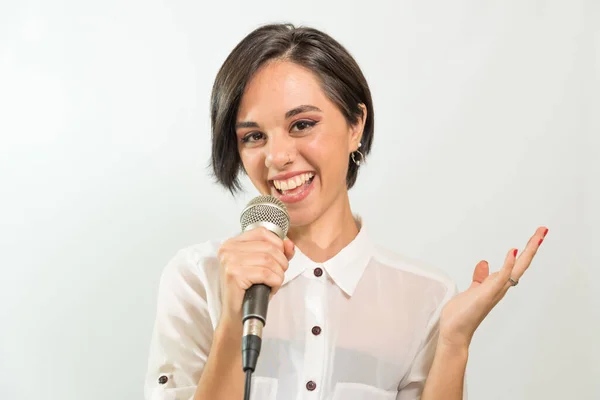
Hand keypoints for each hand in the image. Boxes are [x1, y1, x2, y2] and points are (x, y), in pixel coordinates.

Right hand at [216, 227, 294, 327]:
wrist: (236, 315)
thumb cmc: (249, 290)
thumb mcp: (264, 266)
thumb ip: (278, 252)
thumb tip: (289, 243)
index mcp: (233, 243)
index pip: (263, 232)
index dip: (278, 244)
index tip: (280, 258)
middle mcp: (228, 249)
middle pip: (268, 247)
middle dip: (281, 263)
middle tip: (277, 275)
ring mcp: (230, 261)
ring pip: (269, 260)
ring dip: (278, 274)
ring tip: (272, 283)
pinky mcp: (234, 274)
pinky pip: (266, 273)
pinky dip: (274, 282)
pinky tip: (270, 288)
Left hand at [439, 226, 548, 347]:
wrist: (454, 331)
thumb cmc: (463, 313)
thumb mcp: (473, 289)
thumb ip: (480, 277)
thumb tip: (484, 263)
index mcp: (497, 284)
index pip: (515, 264)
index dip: (525, 251)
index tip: (534, 237)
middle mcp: (500, 287)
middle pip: (521, 264)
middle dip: (532, 247)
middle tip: (543, 230)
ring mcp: (495, 291)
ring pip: (516, 269)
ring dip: (526, 253)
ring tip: (536, 237)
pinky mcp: (487, 294)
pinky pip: (501, 277)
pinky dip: (508, 265)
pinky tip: (513, 252)